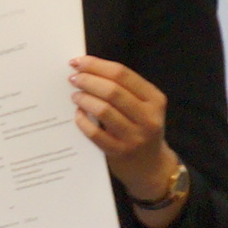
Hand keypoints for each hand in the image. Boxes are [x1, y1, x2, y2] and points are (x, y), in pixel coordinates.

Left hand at [70, 56, 184, 226]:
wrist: (151, 166)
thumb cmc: (140, 129)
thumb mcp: (143, 107)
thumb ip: (124, 90)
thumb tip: (87, 68)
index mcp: (155, 99)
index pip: (123, 74)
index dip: (97, 65)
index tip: (78, 61)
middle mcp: (148, 117)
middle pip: (112, 90)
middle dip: (88, 80)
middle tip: (73, 78)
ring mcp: (135, 136)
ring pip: (104, 110)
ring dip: (84, 99)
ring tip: (74, 95)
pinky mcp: (119, 152)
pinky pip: (95, 133)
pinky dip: (83, 121)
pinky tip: (77, 115)